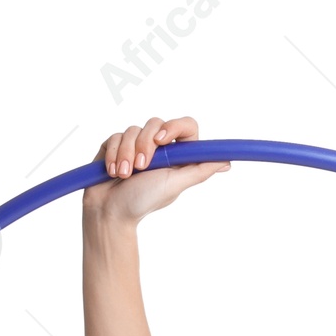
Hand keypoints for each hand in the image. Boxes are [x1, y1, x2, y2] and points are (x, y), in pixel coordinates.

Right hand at [83, 114, 229, 222]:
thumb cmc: (143, 202)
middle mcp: (157, 148)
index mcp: (176, 155)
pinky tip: (113, 171)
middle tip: (142, 168)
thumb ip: (199, 170)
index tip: (162, 140)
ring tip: (124, 175)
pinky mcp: (115, 145)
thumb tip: (226, 162)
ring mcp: (135, 145)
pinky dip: (113, 154)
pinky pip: (115, 136)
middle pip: (155, 123)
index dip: (175, 127)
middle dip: (145, 145)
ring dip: (127, 153)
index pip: (186, 126)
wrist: (110, 212)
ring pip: (132, 130)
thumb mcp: (175, 185)